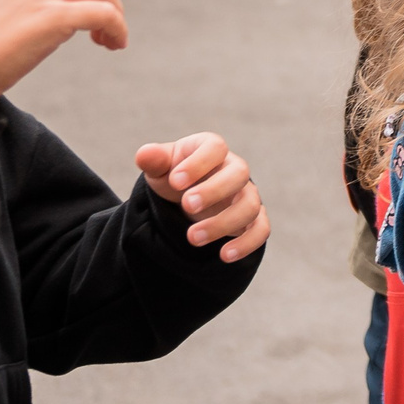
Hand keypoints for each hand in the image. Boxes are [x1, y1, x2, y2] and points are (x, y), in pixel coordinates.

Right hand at [0, 0, 126, 110]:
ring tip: (109, 41)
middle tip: (102, 33)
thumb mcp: (3, 5)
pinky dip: (118, 28)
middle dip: (107, 3)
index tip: (92, 14)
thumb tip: (73, 8)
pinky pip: (106, 14)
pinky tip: (115, 45)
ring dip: (115, 18)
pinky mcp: (55, 16)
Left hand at [136, 132, 269, 261]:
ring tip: (192, 238)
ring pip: (249, 205)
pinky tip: (224, 256)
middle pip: (239, 174)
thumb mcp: (161, 168)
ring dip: (223, 223)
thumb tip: (143, 155)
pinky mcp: (252, 219)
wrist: (187, 198)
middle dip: (214, 191)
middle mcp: (235, 169)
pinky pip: (261, 229)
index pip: (215, 147)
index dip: (198, 163)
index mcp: (212, 150)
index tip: (175, 181)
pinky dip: (247, 243)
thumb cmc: (175, 178)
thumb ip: (154, 161)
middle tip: (186, 206)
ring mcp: (246, 194)